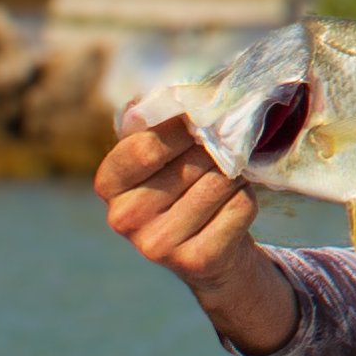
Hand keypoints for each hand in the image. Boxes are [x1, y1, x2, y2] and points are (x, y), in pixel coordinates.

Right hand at [96, 118, 293, 351]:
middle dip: (216, 148)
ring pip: (219, 183)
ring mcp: (158, 245)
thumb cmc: (182, 189)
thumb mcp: (159, 157)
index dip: (182, 127)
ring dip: (235, 172)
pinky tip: (234, 203)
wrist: (209, 256)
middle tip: (225, 146)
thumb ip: (159, 124)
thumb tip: (176, 94)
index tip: (201, 118)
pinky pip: (240, 208)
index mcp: (108, 185)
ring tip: (229, 175)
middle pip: (190, 163)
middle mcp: (125, 218)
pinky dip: (247, 198)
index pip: (146, 147)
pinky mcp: (196, 261)